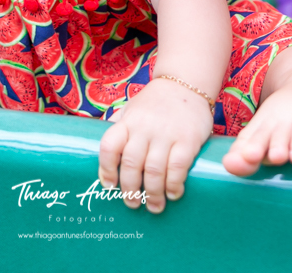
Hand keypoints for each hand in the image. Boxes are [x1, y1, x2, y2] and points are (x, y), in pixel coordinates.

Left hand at [97, 78, 212, 213]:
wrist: (185, 84)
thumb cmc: (154, 102)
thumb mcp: (131, 108)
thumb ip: (118, 126)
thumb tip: (103, 150)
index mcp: (127, 121)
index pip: (109, 146)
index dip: (106, 169)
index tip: (108, 186)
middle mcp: (144, 127)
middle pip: (131, 163)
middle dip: (130, 190)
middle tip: (132, 204)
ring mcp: (166, 133)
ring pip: (154, 170)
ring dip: (152, 193)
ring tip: (153, 206)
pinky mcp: (188, 139)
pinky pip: (178, 167)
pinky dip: (173, 184)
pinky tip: (172, 194)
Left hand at [222, 48, 291, 176]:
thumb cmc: (286, 124)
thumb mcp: (264, 138)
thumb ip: (245, 157)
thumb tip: (228, 166)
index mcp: (262, 129)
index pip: (252, 141)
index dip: (249, 150)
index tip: (248, 157)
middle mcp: (280, 124)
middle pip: (275, 137)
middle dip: (274, 147)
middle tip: (274, 158)